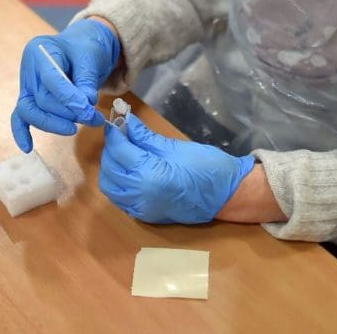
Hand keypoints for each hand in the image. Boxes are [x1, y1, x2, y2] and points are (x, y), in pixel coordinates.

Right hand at [10, 19, 120, 151]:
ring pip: (31, 112)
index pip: (51, 80)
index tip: (88, 111)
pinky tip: (28, 147)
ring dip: (55, 124)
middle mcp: (28, 69)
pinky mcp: (28, 99)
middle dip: (68, 113)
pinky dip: (22, 132)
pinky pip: (20, 117)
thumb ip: (86, 81)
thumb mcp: (90, 58)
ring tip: (78, 127)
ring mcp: (26, 85)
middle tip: (93, 118)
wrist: (81, 46)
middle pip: (42, 100)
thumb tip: (85, 105)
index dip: (70, 99)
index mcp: (41, 51)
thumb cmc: (85, 48)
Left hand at [99, 116, 255, 223]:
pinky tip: (128, 171)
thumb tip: (126, 121)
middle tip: (120, 135)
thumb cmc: (206, 167)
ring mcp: (142, 209)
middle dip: (111, 150)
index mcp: (149, 175)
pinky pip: (120, 200)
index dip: (115, 134)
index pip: (119, 151)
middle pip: (110, 169)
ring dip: (111, 168)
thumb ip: (145, 137)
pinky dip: (117, 185)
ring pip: (110, 187)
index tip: (115, 121)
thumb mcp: (174, 147)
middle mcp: (140, 195)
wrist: (227, 196)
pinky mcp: (145, 216)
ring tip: (123, 153)